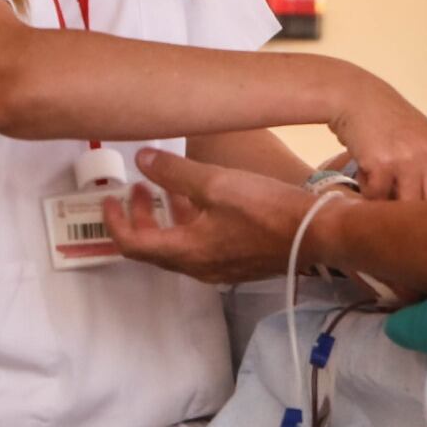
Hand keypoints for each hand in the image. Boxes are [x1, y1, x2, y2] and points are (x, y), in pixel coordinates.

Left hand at [104, 147, 333, 283]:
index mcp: (186, 252)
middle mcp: (198, 267)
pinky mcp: (240, 262)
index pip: (133, 244)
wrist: (318, 233)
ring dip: (167, 219)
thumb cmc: (266, 209)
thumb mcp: (215, 183)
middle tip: (137, 190)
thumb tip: (141, 159)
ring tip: (168, 190)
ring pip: (179, 246)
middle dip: (141, 217)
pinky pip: (202, 246)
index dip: (114, 222)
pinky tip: (205, 203)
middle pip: (154, 248)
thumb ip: (174, 172)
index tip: (108, 200)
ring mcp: (221, 268)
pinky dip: (190, 225)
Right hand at [328, 73, 426, 201]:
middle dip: (416, 216)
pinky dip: (367, 190)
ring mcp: (409, 160)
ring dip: (388, 202)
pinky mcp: (383, 164)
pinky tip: (365, 170)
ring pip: (404, 206)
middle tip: (399, 213)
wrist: (356, 97)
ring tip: (380, 183)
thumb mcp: (422, 141)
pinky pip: (376, 196)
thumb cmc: (387, 122)